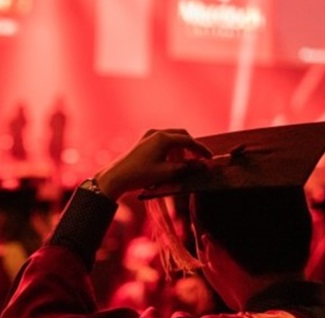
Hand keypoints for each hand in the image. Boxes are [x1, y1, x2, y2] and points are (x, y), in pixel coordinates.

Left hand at [94, 129, 211, 199]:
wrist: (116, 177)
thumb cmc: (140, 175)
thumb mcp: (166, 173)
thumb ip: (186, 167)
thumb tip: (202, 165)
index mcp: (163, 138)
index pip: (188, 140)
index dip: (201, 149)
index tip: (209, 158)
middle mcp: (155, 133)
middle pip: (181, 135)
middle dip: (192, 146)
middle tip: (200, 158)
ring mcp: (147, 136)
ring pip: (171, 138)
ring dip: (181, 148)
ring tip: (186, 162)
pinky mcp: (142, 142)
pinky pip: (162, 141)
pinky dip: (171, 149)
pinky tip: (171, 160)